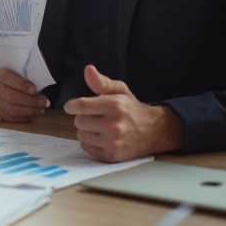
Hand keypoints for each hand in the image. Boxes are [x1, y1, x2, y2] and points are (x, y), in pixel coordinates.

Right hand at [0, 67, 48, 122]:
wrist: (15, 85)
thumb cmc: (24, 77)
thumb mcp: (26, 72)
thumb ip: (29, 76)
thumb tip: (40, 85)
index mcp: (0, 72)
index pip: (7, 78)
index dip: (21, 84)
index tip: (34, 90)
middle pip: (11, 96)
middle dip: (30, 101)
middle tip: (45, 102)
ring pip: (11, 109)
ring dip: (29, 111)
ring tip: (41, 110)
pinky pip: (10, 118)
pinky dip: (23, 118)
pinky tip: (32, 115)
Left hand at [63, 65, 185, 161]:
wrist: (154, 132)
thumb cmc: (131, 109)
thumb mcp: (120, 90)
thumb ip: (102, 82)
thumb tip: (88, 69)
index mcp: (115, 106)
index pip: (81, 106)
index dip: (72, 106)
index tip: (71, 106)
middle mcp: (114, 125)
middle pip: (79, 121)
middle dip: (83, 117)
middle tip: (94, 116)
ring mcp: (113, 143)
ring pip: (81, 135)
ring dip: (86, 130)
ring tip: (99, 127)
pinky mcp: (112, 156)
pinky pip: (86, 147)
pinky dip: (90, 142)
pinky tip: (102, 138)